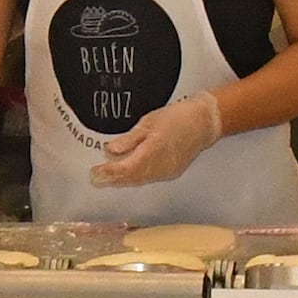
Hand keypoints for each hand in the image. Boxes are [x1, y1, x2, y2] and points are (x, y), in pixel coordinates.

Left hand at [96, 91, 223, 187]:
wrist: (204, 123)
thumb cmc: (176, 117)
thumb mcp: (149, 122)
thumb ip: (130, 139)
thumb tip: (110, 150)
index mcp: (153, 151)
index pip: (125, 168)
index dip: (108, 172)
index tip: (94, 172)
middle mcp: (160, 166)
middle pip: (131, 178)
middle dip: (112, 179)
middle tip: (95, 178)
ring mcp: (167, 172)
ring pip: (140, 180)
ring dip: (123, 181)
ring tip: (107, 178)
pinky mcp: (172, 172)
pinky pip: (149, 179)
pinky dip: (136, 178)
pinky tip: (127, 175)